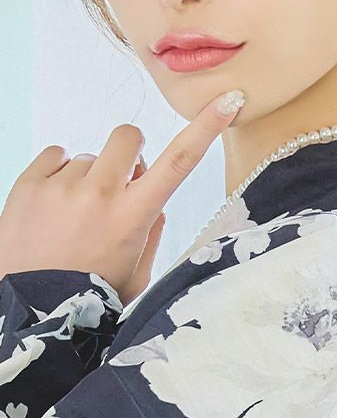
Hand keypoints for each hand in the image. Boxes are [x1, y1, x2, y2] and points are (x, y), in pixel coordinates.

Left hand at [0, 90, 243, 306]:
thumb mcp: (137, 272)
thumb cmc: (89, 296)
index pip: (180, 160)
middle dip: (128, 153)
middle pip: (129, 137)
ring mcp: (62, 187)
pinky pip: (55, 155)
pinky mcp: (29, 184)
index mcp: (134, 216)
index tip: (226, 101)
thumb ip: (151, 227)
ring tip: (70, 218)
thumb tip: (151, 192)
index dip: (206, 127)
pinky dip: (56, 175)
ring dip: (85, 179)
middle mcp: (100, 194)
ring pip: (88, 156)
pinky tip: (51, 206)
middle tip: (114, 184)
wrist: (31, 316)